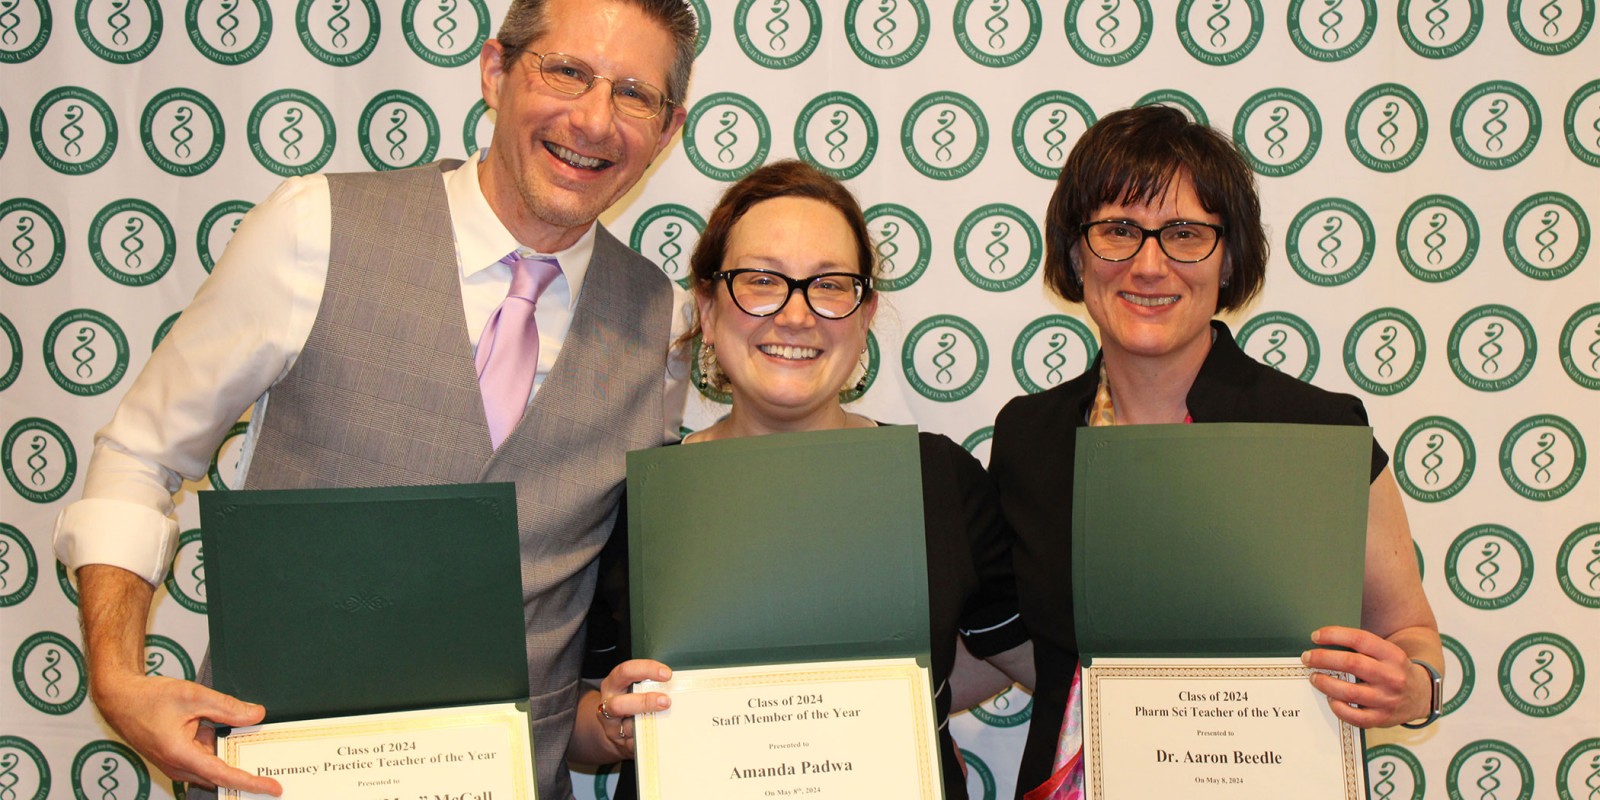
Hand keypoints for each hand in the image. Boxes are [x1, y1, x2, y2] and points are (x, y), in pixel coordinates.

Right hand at [92, 671, 281, 794]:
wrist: (121, 700)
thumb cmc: (149, 699)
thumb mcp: (193, 696)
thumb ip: (227, 708)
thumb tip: (256, 715)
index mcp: (181, 755)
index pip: (224, 775)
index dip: (251, 783)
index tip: (273, 789)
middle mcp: (179, 766)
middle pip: (221, 776)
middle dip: (247, 773)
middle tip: (276, 769)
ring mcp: (178, 764)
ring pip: (214, 766)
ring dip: (233, 757)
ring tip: (261, 748)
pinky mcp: (179, 758)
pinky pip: (206, 757)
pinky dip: (221, 748)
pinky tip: (235, 732)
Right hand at [594, 659, 672, 756]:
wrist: (613, 729)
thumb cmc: (629, 701)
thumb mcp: (631, 687)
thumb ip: (647, 683)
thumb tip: (676, 682)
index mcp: (613, 684)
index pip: (625, 671)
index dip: (646, 670)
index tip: (667, 674)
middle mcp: (608, 705)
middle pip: (619, 704)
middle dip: (644, 702)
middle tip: (666, 701)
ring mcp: (613, 727)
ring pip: (627, 727)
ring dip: (649, 722)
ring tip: (667, 718)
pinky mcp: (622, 743)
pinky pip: (637, 743)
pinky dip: (651, 738)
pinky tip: (663, 734)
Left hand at [1301, 626, 1423, 728]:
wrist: (1422, 696)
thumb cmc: (1393, 670)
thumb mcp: (1386, 653)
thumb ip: (1362, 648)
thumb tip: (1322, 642)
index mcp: (1392, 655)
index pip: (1360, 639)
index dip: (1334, 635)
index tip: (1315, 636)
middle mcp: (1392, 677)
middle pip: (1351, 664)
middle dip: (1323, 659)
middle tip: (1307, 657)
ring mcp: (1387, 700)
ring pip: (1349, 692)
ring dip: (1325, 683)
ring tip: (1314, 677)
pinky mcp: (1383, 719)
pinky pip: (1354, 717)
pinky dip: (1338, 708)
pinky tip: (1331, 699)